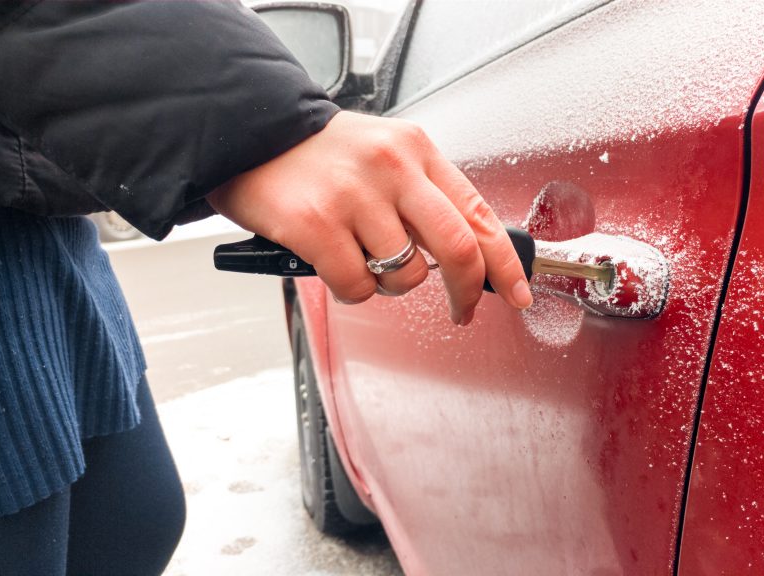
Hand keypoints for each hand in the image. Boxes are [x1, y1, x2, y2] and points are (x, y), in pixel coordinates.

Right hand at [207, 111, 532, 324]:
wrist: (246, 130)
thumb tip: (468, 253)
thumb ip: (423, 196)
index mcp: (415, 150)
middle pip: (458, 249)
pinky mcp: (315, 224)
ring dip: (389, 285)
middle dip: (468, 292)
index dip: (506, 262)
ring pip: (405, 276)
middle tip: (462, 310)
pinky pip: (357, 287)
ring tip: (362, 258)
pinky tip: (333, 263)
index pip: (479, 213)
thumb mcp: (383, 154)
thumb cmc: (317, 153)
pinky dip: (351, 290)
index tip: (518, 291)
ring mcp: (353, 195)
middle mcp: (391, 168)